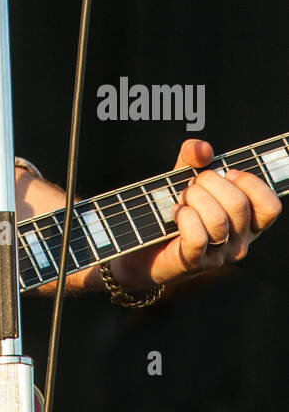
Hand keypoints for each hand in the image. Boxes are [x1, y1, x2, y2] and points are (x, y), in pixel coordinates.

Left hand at [109, 138, 281, 290]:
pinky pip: (197, 236)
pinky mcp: (193, 262)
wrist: (141, 240)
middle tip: (192, 186)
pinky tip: (176, 214)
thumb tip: (203, 149)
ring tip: (182, 200)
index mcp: (248, 222)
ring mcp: (218, 255)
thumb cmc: (171, 206)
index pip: (270, 205)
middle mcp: (239, 242)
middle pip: (238, 204)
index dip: (249, 182)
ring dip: (192, 199)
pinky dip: (183, 217)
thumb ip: (194, 156)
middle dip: (209, 182)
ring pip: (217, 220)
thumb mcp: (185, 174)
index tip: (227, 174)